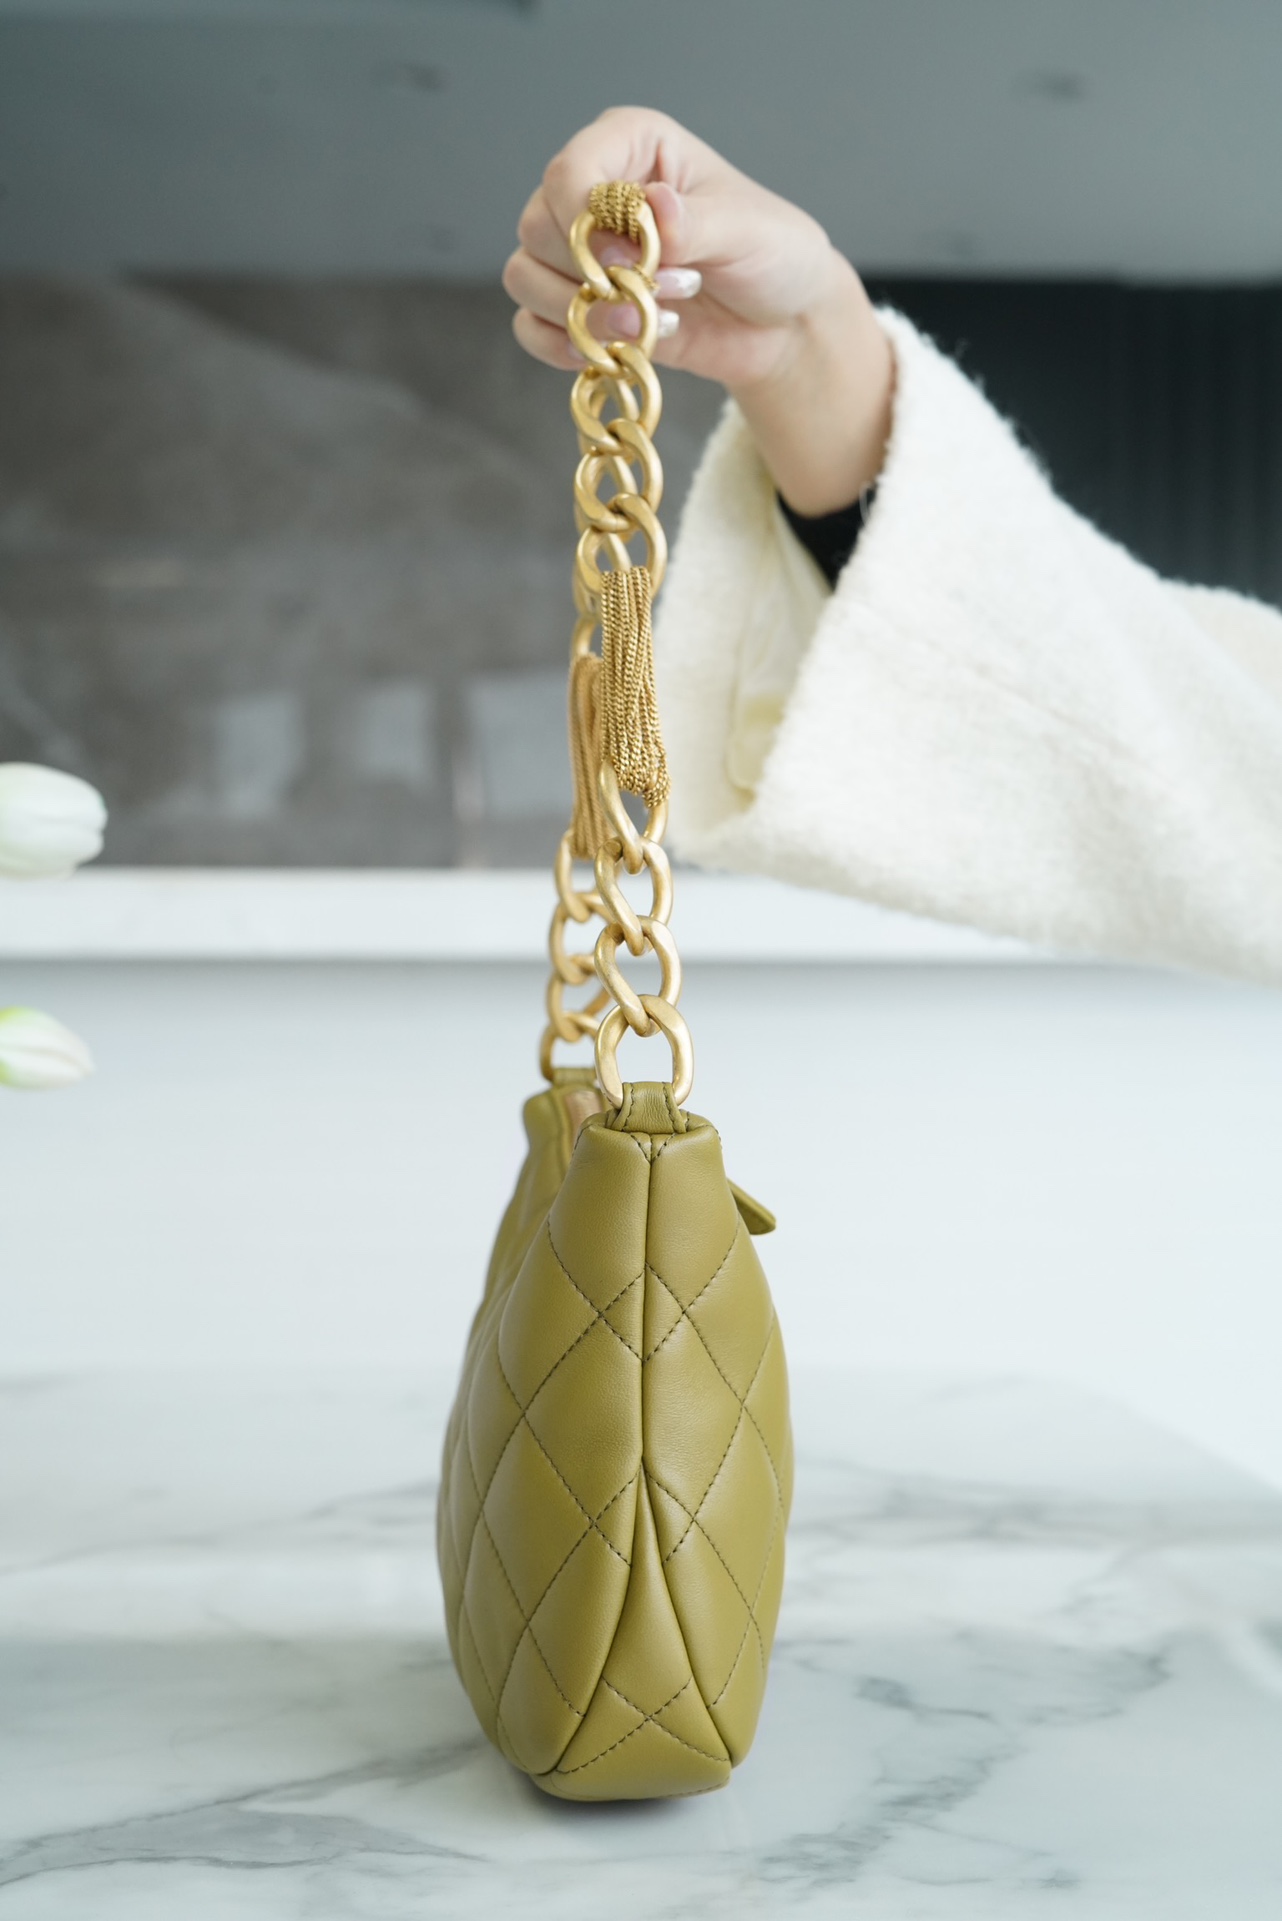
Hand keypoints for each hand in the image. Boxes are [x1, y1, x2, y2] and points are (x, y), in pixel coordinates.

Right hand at [504, 106, 893, 514]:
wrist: (781, 323)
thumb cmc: (772, 255)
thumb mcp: (748, 229)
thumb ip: (696, 221)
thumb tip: (652, 207)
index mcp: (632, 145)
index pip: (568, 172)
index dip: (586, 222)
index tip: (636, 259)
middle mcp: (593, 191)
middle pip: (538, 227)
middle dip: (596, 274)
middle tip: (662, 290)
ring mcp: (579, 251)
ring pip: (525, 277)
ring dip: (582, 313)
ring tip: (646, 324)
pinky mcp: (579, 305)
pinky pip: (531, 326)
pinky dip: (563, 345)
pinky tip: (616, 350)